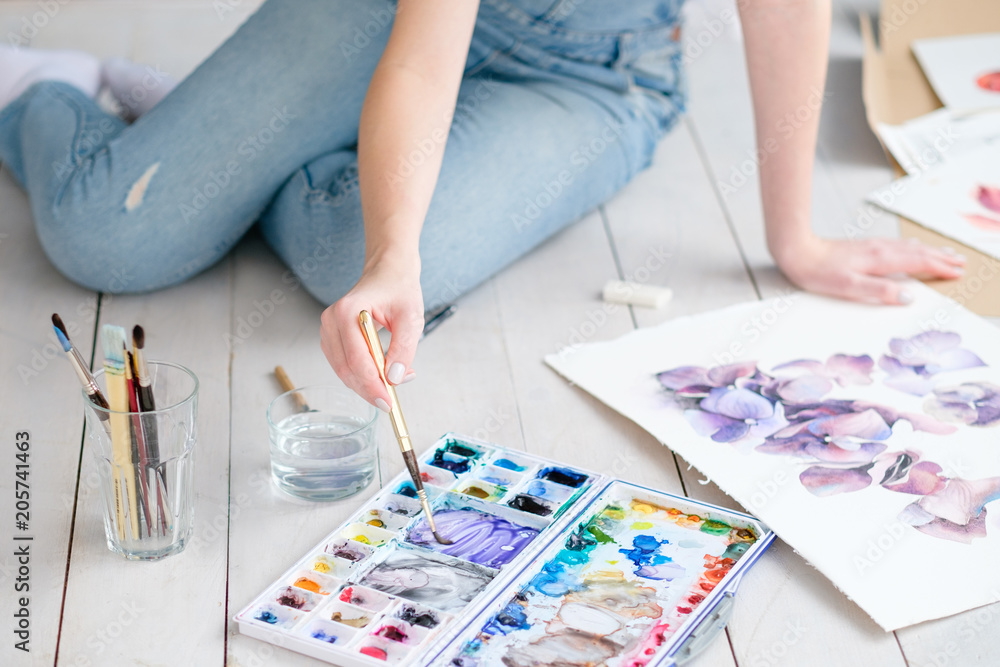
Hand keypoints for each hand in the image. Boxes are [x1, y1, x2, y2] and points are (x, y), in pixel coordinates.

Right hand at [320, 258, 422, 409]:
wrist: (389, 272)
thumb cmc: (399, 289)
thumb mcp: (411, 318)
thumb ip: (403, 348)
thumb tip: (394, 378)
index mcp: (348, 311)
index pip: (356, 359)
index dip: (372, 384)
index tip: (388, 402)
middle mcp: (331, 320)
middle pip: (346, 368)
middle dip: (369, 389)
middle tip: (391, 401)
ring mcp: (328, 329)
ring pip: (342, 370)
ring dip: (366, 383)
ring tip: (394, 379)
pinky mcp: (332, 337)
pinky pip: (343, 364)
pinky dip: (361, 375)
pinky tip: (382, 372)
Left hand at [774, 236, 965, 303]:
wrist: (798, 252)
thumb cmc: (819, 272)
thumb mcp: (849, 287)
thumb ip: (879, 292)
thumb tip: (907, 297)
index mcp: (880, 260)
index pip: (918, 263)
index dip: (939, 268)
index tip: (957, 272)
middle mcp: (880, 249)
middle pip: (918, 252)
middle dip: (941, 258)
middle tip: (960, 262)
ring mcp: (872, 246)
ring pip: (909, 247)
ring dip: (930, 250)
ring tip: (945, 253)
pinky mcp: (863, 246)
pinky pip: (897, 245)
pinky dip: (912, 247)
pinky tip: (912, 246)